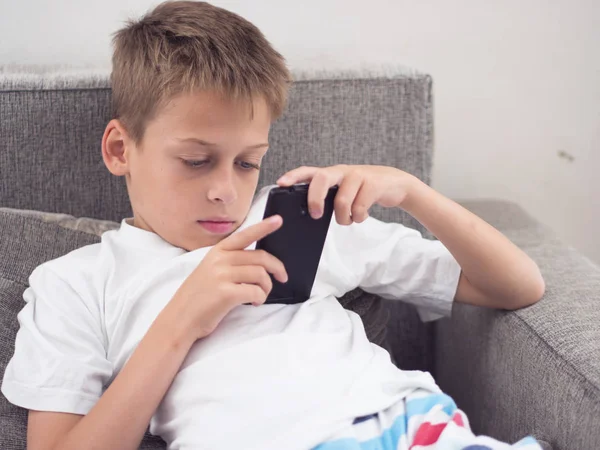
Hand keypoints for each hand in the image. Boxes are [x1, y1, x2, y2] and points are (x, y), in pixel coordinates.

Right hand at [169, 215, 287, 340]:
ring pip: (261, 275)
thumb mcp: (210, 271)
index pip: (245, 235)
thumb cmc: (198, 297)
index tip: (278, 220)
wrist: (179, 319)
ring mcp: (222, 275)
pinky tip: (253, 303)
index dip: (264, 227)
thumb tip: (260, 265)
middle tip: (282, 278)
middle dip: (277, 268)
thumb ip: (231, 262)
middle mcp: (219, 260)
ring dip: (266, 288)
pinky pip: (255, 292)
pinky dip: (260, 298)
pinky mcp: (226, 293)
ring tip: (259, 296)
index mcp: (217, 252)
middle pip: (260, 258)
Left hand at [277, 165, 418, 224]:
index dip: (293, 176)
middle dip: (315, 198)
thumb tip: (310, 215)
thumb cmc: (362, 191)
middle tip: (316, 214)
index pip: (308, 171)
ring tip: (349, 219)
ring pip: (342, 200)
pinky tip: (362, 215)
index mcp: (331, 174)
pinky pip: (359, 208)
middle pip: (321, 179)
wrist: (395, 184)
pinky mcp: (373, 184)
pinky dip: (359, 218)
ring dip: (344, 217)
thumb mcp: (343, 192)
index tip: (281, 184)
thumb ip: (329, 198)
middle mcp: (342, 172)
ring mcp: (358, 176)